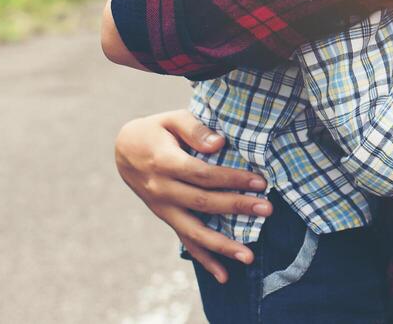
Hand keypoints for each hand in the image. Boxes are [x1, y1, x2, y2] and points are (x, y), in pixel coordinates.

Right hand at [114, 110, 271, 282]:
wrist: (124, 150)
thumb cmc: (156, 130)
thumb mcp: (172, 119)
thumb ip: (195, 129)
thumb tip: (219, 144)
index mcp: (164, 163)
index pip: (203, 175)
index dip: (232, 179)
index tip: (260, 182)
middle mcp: (162, 190)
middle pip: (203, 203)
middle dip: (237, 207)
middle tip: (268, 209)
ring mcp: (163, 208)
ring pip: (193, 231)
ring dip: (222, 245)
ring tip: (248, 256)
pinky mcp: (166, 218)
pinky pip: (185, 241)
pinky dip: (204, 260)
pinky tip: (223, 275)